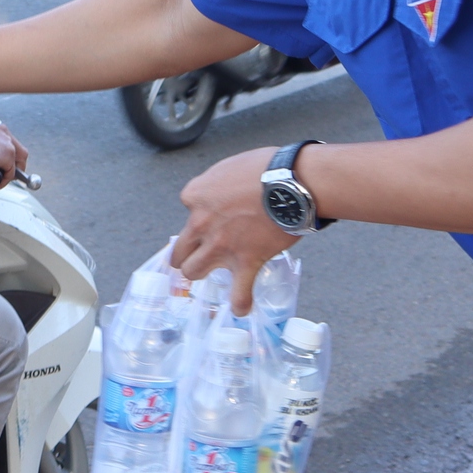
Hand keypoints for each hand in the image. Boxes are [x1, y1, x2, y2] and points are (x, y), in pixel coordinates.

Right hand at [0, 118, 27, 182]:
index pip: (5, 140)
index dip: (5, 155)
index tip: (1, 164)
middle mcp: (0, 130)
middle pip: (17, 149)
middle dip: (13, 164)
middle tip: (6, 174)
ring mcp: (6, 141)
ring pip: (16, 161)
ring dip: (7, 173)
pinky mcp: (8, 153)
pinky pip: (10, 172)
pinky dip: (3, 181)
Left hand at [169, 146, 298, 314]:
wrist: (292, 182)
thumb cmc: (266, 167)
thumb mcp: (230, 165)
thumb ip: (218, 183)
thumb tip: (223, 191)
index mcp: (196, 195)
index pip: (187, 209)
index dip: (202, 212)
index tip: (216, 212)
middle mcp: (201, 223)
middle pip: (180, 248)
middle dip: (186, 252)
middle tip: (196, 253)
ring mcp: (221, 246)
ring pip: (193, 271)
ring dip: (201, 273)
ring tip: (209, 273)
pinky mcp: (245, 262)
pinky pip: (239, 292)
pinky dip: (240, 302)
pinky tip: (241, 307)